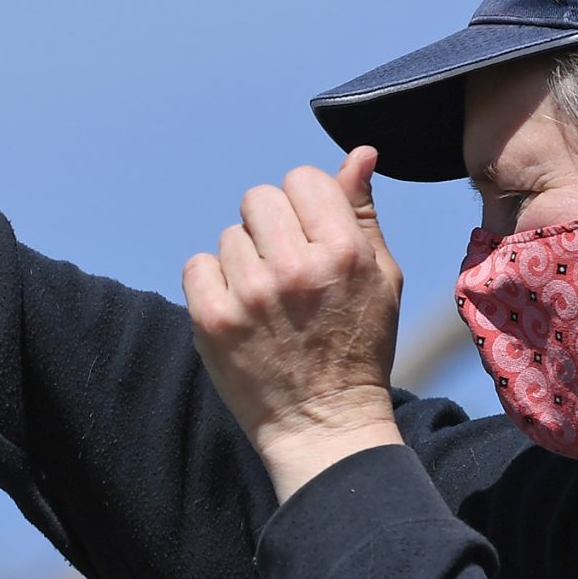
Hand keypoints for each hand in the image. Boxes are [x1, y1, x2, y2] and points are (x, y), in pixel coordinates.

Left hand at [182, 147, 406, 499]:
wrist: (324, 425)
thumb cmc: (357, 347)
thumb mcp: (381, 279)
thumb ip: (362, 212)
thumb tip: (359, 153)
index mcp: (344, 251)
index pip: (301, 179)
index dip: (302, 203)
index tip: (306, 235)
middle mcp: (296, 267)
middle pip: (258, 198)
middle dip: (268, 226)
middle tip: (283, 267)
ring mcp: (250, 294)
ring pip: (228, 236)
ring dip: (243, 260)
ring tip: (266, 300)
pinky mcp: (213, 319)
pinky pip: (197, 266)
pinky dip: (212, 284)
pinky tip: (238, 311)